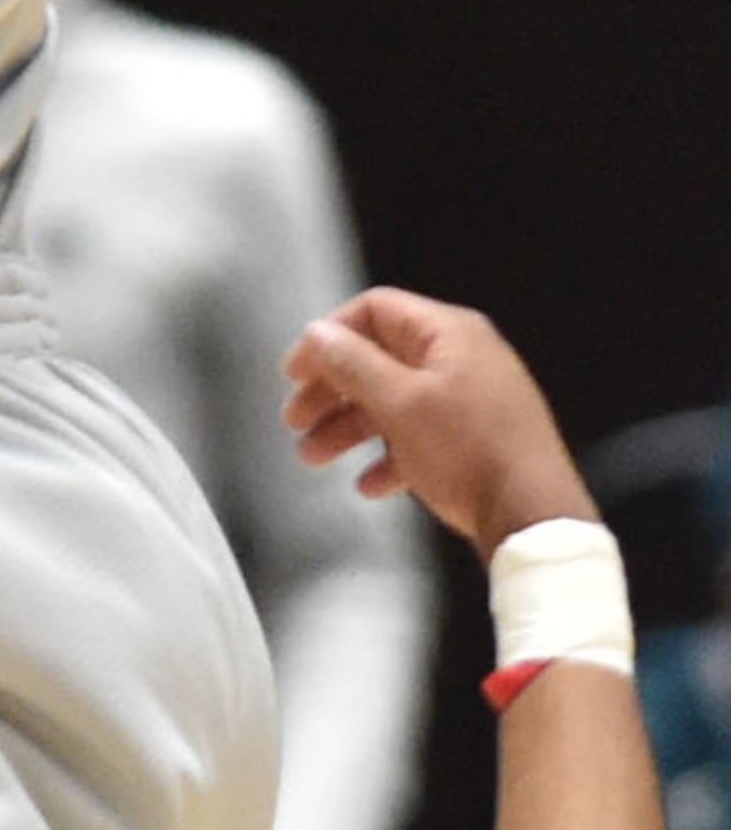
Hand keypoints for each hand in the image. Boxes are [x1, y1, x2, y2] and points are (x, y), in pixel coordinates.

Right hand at [286, 286, 593, 559]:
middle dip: (331, 391)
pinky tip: (369, 483)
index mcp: (449, 334)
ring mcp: (472, 401)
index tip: (295, 372)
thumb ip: (352, 363)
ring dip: (349, 428)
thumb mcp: (400, 402)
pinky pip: (420, 437)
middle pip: (378, 359)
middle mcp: (462, 359)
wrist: (534, 518)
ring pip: (394, 402)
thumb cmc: (473, 452)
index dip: (327, 338)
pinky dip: (389, 455)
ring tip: (314, 456)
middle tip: (295, 418)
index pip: (373, 311)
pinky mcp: (477, 441)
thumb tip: (317, 334)